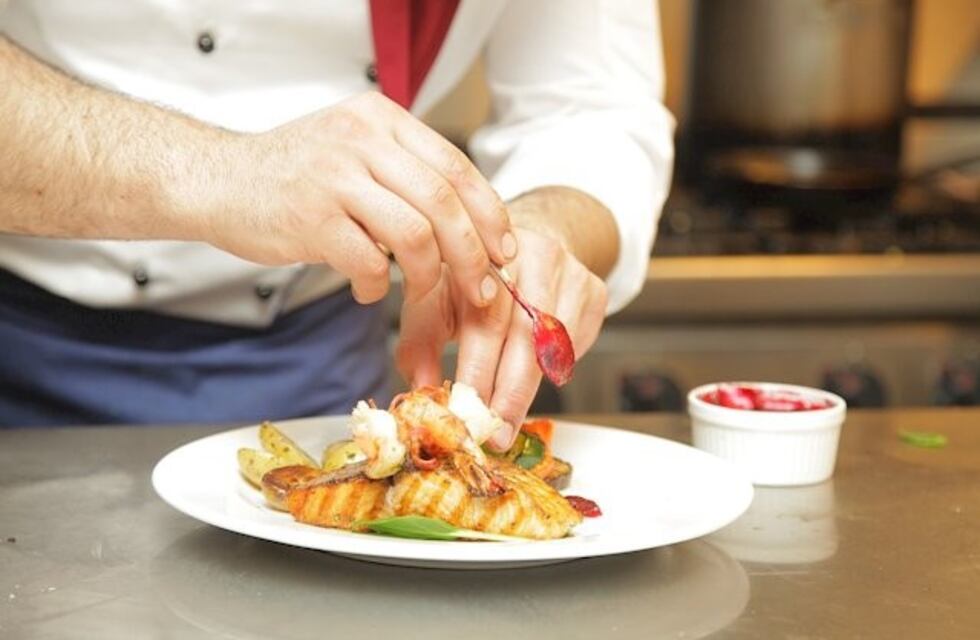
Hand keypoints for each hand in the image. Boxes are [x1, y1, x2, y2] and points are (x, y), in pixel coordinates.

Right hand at [205, 92, 515, 305]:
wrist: (217, 180)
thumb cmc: (295, 175)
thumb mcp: (354, 149)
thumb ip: (405, 173)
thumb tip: (472, 227)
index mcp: (381, 119)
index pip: (455, 166)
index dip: (489, 213)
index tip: (504, 250)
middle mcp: (361, 139)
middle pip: (443, 202)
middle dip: (473, 253)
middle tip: (482, 288)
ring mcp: (334, 177)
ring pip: (414, 234)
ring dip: (429, 277)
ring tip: (421, 295)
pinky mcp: (310, 218)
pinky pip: (368, 262)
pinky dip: (378, 286)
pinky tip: (368, 290)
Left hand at [396, 227, 607, 449]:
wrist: (521, 246)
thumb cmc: (471, 281)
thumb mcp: (435, 301)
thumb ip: (421, 342)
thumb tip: (420, 390)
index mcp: (482, 256)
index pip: (485, 320)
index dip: (478, 372)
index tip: (467, 414)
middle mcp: (529, 255)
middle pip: (526, 334)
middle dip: (509, 393)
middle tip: (496, 433)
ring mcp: (568, 271)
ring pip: (555, 343)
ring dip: (531, 390)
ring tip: (509, 421)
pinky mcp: (593, 289)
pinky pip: (576, 343)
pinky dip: (555, 370)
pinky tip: (532, 379)